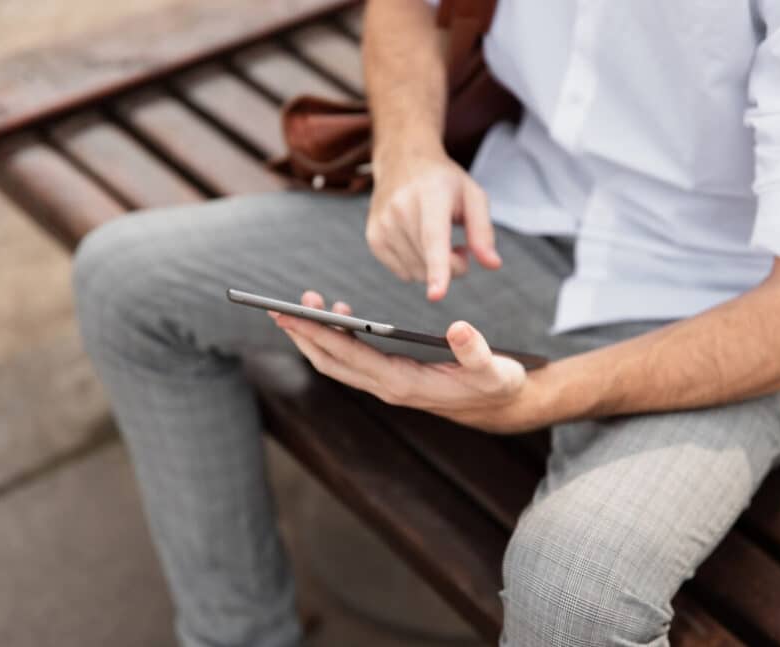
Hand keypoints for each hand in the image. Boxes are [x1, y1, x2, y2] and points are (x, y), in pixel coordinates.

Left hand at [270, 291, 536, 432]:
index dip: (317, 335)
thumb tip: (459, 328)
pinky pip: (353, 360)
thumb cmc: (495, 384)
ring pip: (338, 362)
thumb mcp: (494, 369)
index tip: (290, 315)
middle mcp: (388, 387)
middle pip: (331, 361)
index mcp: (404, 383)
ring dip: (316, 337)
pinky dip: (337, 339)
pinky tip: (338, 317)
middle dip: (304, 335)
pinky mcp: (390, 379)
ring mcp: (386, 385)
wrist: (500, 407)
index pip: (349, 356)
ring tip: (304, 306)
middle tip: (279, 307)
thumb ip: (475, 351)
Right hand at [367, 145, 501, 300]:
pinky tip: (421, 245)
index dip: (438, 269)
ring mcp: (382, 224)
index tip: (437, 295)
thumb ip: (483, 232)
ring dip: (434, 268)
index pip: (433, 238)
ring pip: (416, 272)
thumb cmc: (443, 181)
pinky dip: (417, 267)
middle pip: (429, 262)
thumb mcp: (473, 196)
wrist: (402, 160)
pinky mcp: (374, 238)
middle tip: (460, 246)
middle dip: (454, 266)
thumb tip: (493, 265)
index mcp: (430, 194)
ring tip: (439, 242)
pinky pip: (402, 273)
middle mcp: (400, 208)